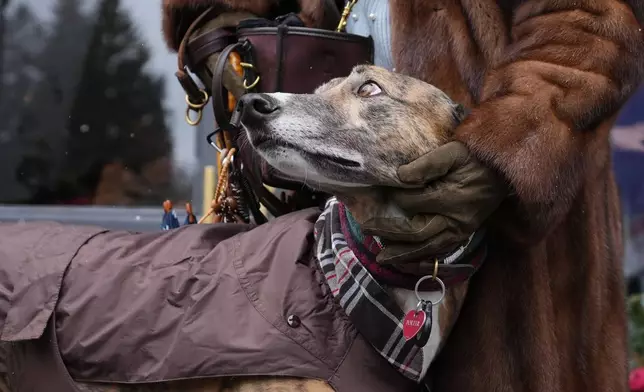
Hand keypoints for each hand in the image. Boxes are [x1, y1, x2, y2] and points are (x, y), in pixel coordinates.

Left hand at [359, 141, 506, 270]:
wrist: (503, 169)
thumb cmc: (474, 157)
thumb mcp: (452, 152)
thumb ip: (426, 165)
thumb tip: (400, 177)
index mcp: (451, 197)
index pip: (413, 204)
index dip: (395, 198)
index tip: (381, 193)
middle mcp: (456, 219)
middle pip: (417, 232)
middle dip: (389, 232)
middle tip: (366, 229)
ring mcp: (461, 230)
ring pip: (428, 248)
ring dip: (403, 254)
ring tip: (382, 258)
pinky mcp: (465, 234)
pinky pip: (442, 251)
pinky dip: (423, 259)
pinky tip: (408, 261)